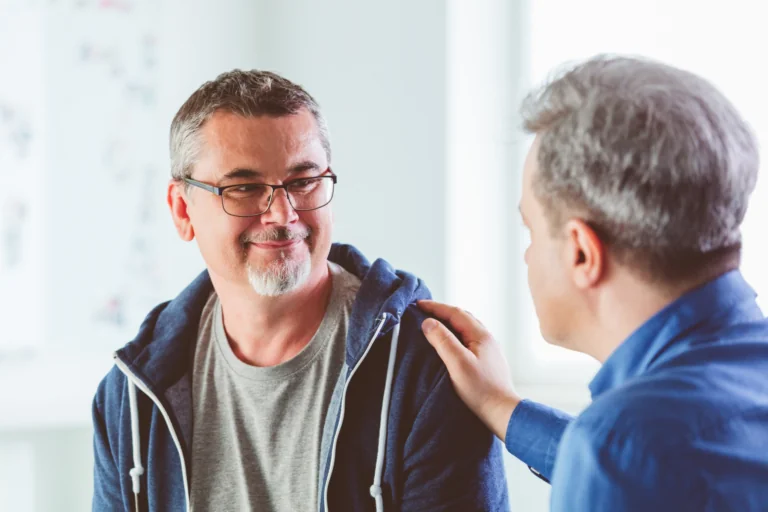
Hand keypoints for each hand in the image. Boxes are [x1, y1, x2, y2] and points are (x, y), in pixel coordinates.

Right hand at [418, 300, 520, 441]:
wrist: (501, 412)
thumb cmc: (481, 390)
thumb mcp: (458, 364)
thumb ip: (443, 341)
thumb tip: (428, 323)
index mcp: (481, 335)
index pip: (455, 313)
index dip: (435, 307)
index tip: (418, 304)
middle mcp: (487, 339)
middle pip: (462, 317)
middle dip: (442, 312)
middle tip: (424, 311)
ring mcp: (488, 350)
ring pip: (466, 328)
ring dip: (449, 323)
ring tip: (434, 324)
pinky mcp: (486, 361)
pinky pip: (468, 339)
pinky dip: (455, 335)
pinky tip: (449, 343)